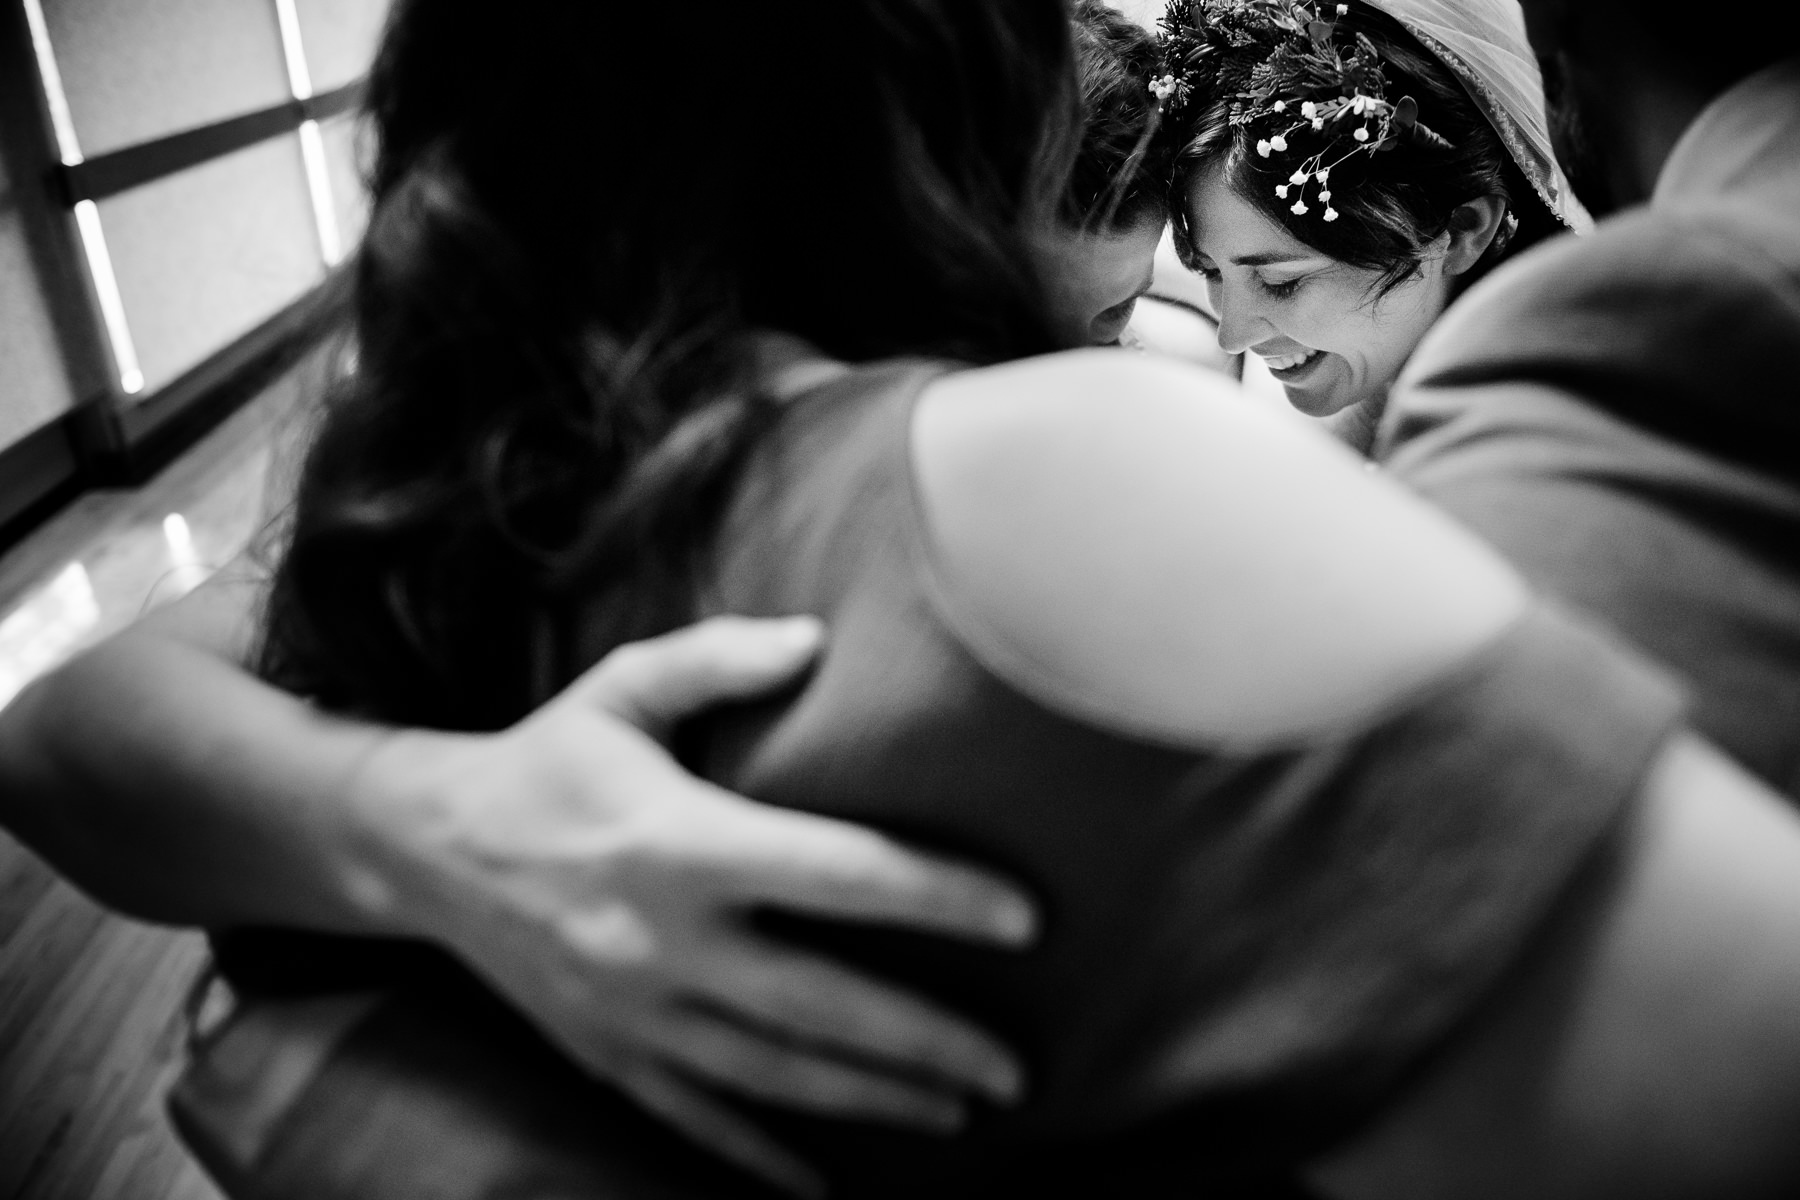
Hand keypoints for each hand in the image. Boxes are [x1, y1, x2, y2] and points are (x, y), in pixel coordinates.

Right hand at [345, 616, 1036, 1197]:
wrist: (423, 851)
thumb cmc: (547, 758)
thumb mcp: (622, 688)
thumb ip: (718, 658)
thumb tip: (819, 639)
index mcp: (680, 842)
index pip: (839, 872)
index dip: (941, 896)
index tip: (1028, 918)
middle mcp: (661, 941)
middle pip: (822, 1005)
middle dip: (927, 1042)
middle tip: (1016, 1070)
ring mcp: (633, 1013)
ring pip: (775, 1076)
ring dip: (874, 1101)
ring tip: (960, 1115)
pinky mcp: (607, 1056)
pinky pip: (697, 1122)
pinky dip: (763, 1159)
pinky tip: (828, 1189)